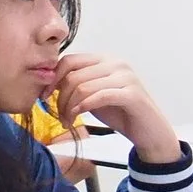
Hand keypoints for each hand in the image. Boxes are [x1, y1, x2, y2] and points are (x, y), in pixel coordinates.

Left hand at [53, 54, 179, 162]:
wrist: (148, 131)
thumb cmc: (120, 112)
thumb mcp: (92, 95)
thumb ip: (76, 84)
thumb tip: (48, 82)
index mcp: (105, 60)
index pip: (69, 60)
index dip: (52, 78)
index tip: (44, 96)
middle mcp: (116, 64)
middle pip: (72, 75)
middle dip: (59, 98)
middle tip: (59, 116)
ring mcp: (126, 77)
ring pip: (82, 87)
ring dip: (68, 108)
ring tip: (67, 121)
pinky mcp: (132, 94)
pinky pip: (98, 97)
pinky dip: (81, 108)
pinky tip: (76, 118)